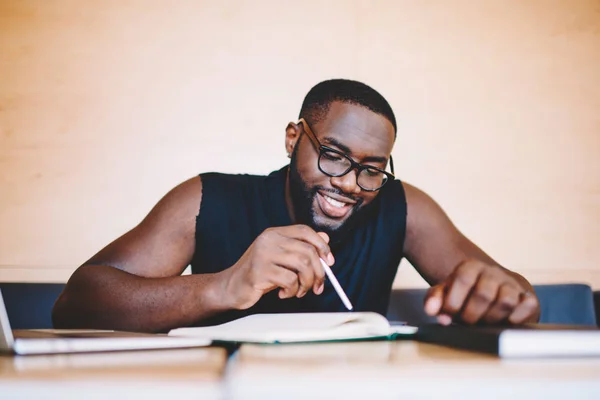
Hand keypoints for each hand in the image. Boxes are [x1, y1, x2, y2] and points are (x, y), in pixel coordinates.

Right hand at [220, 225, 334, 309]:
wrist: (231, 287)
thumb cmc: (260, 274)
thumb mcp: (282, 259)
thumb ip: (301, 248)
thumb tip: (326, 239)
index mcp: (275, 233)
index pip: (304, 230)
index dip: (322, 245)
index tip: (330, 262)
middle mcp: (269, 240)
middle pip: (307, 251)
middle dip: (319, 272)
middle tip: (318, 286)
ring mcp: (263, 254)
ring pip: (302, 265)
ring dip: (306, 283)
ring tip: (299, 291)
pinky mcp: (259, 271)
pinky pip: (289, 280)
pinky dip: (292, 291)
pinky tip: (283, 294)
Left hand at [423, 260, 539, 324]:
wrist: (491, 291)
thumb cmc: (464, 296)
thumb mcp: (446, 294)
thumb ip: (434, 299)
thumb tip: (431, 310)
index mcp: (471, 267)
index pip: (463, 279)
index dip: (454, 301)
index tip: (449, 314)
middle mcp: (493, 273)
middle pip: (484, 294)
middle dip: (471, 315)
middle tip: (466, 323)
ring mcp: (512, 285)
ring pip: (506, 301)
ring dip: (492, 319)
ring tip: (483, 325)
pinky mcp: (529, 298)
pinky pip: (528, 306)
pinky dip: (516, 318)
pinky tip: (504, 324)